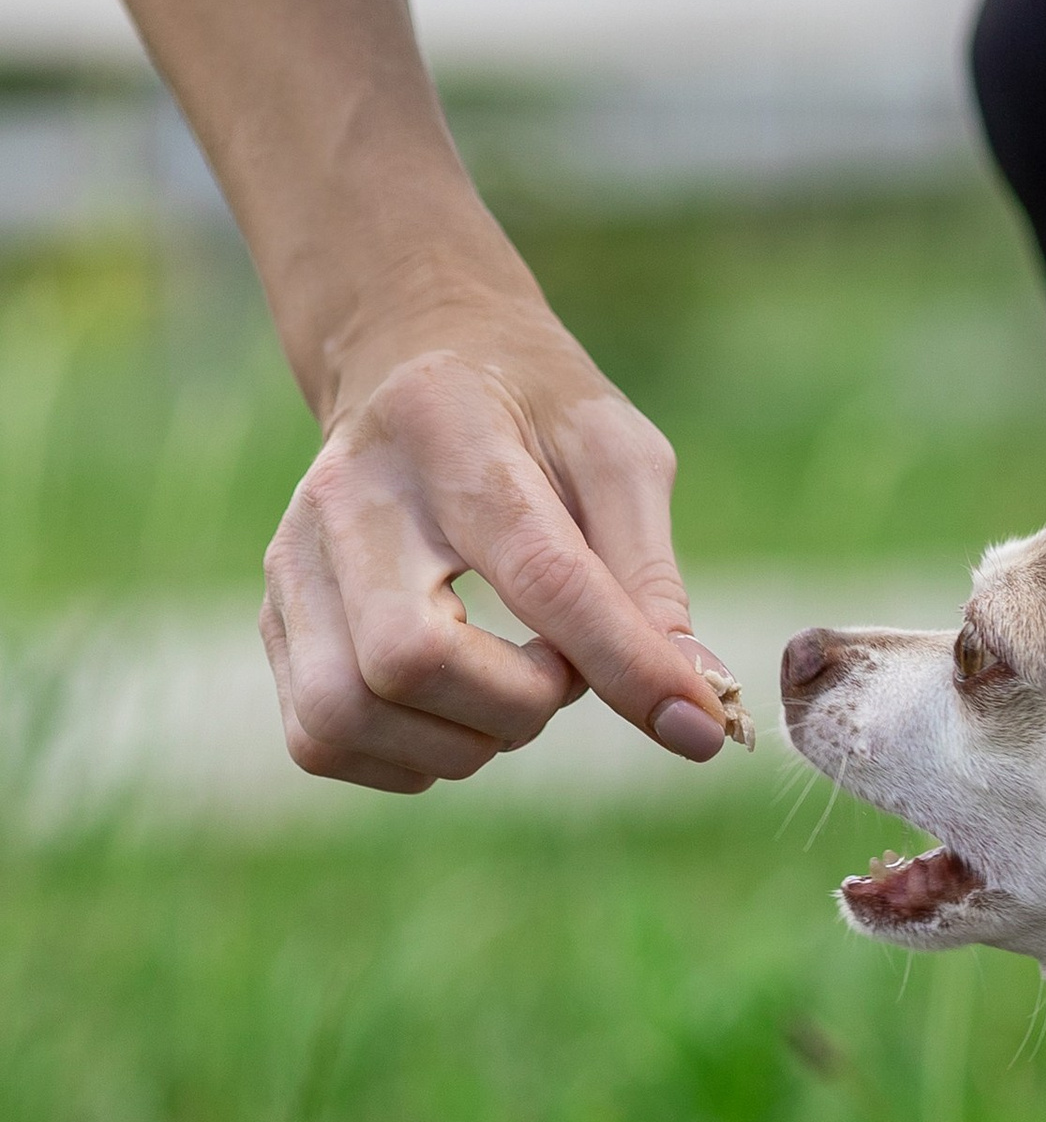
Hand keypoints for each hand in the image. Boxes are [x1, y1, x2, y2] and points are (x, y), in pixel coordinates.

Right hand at [259, 307, 736, 793]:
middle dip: (516, 707)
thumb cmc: (533, 414)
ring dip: (461, 741)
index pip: (539, 576)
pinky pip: (319, 741)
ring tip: (510, 689)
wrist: (411, 363)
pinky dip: (408, 758)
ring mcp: (294, 562)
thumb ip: (651, 577)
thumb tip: (696, 702)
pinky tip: (456, 712)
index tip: (696, 723)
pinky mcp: (274, 618)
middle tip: (562, 672)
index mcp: (450, 434)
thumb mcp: (617, 455)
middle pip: (409, 661)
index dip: (625, 664)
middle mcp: (348, 498)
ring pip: (347, 715)